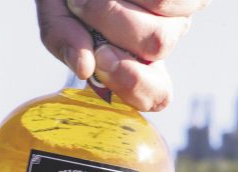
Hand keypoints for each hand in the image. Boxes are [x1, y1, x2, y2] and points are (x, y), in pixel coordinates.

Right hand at [35, 0, 208, 111]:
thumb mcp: (56, 10)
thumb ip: (61, 38)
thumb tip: (84, 68)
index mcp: (134, 61)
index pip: (155, 96)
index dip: (133, 85)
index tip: (100, 59)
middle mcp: (162, 40)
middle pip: (156, 48)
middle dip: (111, 23)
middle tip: (82, 5)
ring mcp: (181, 15)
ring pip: (165, 28)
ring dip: (116, 4)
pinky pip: (170, 2)